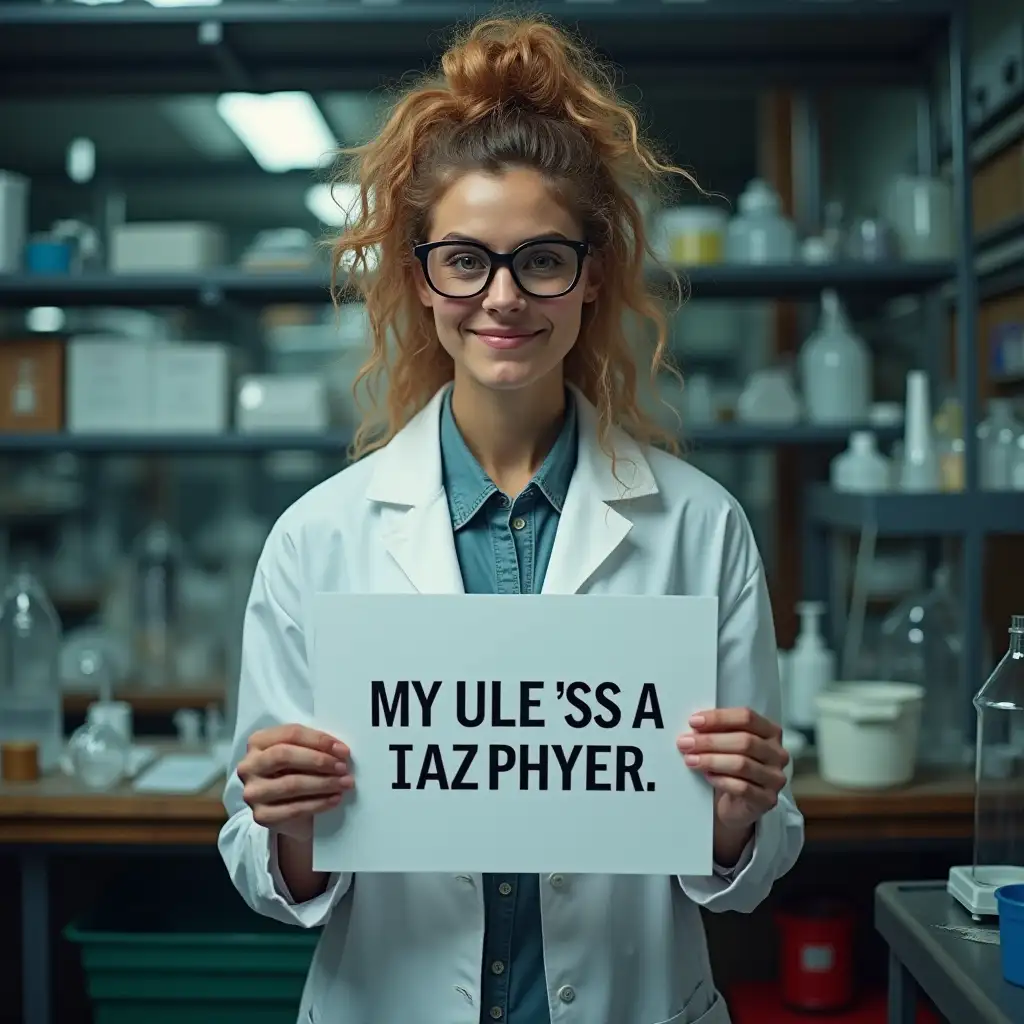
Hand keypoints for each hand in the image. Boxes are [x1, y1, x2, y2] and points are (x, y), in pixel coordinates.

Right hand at [237, 724, 352, 840]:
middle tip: (343, 767)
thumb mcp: (300, 753)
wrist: (287, 811)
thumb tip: (339, 750)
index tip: (342, 749)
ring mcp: (252, 792)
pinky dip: (319, 803)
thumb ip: (312, 746)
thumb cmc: (296, 772)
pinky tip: (335, 799)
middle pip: (285, 756)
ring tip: (345, 783)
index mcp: (257, 742)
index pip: (290, 734)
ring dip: (323, 783)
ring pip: (291, 784)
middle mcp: (249, 766)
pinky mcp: (261, 816)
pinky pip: (294, 808)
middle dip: (318, 761)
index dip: (318, 740)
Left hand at [677, 707, 787, 833]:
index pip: (747, 717)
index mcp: (770, 732)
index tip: (693, 722)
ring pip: (742, 764)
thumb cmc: (731, 767)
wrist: (737, 804)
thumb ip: (718, 732)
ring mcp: (775, 778)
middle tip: (685, 743)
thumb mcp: (727, 744)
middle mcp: (778, 753)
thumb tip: (694, 726)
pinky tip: (707, 777)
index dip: (719, 718)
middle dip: (710, 741)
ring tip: (690, 760)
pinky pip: (742, 788)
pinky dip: (721, 780)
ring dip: (711, 760)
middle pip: (745, 741)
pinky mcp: (768, 800)